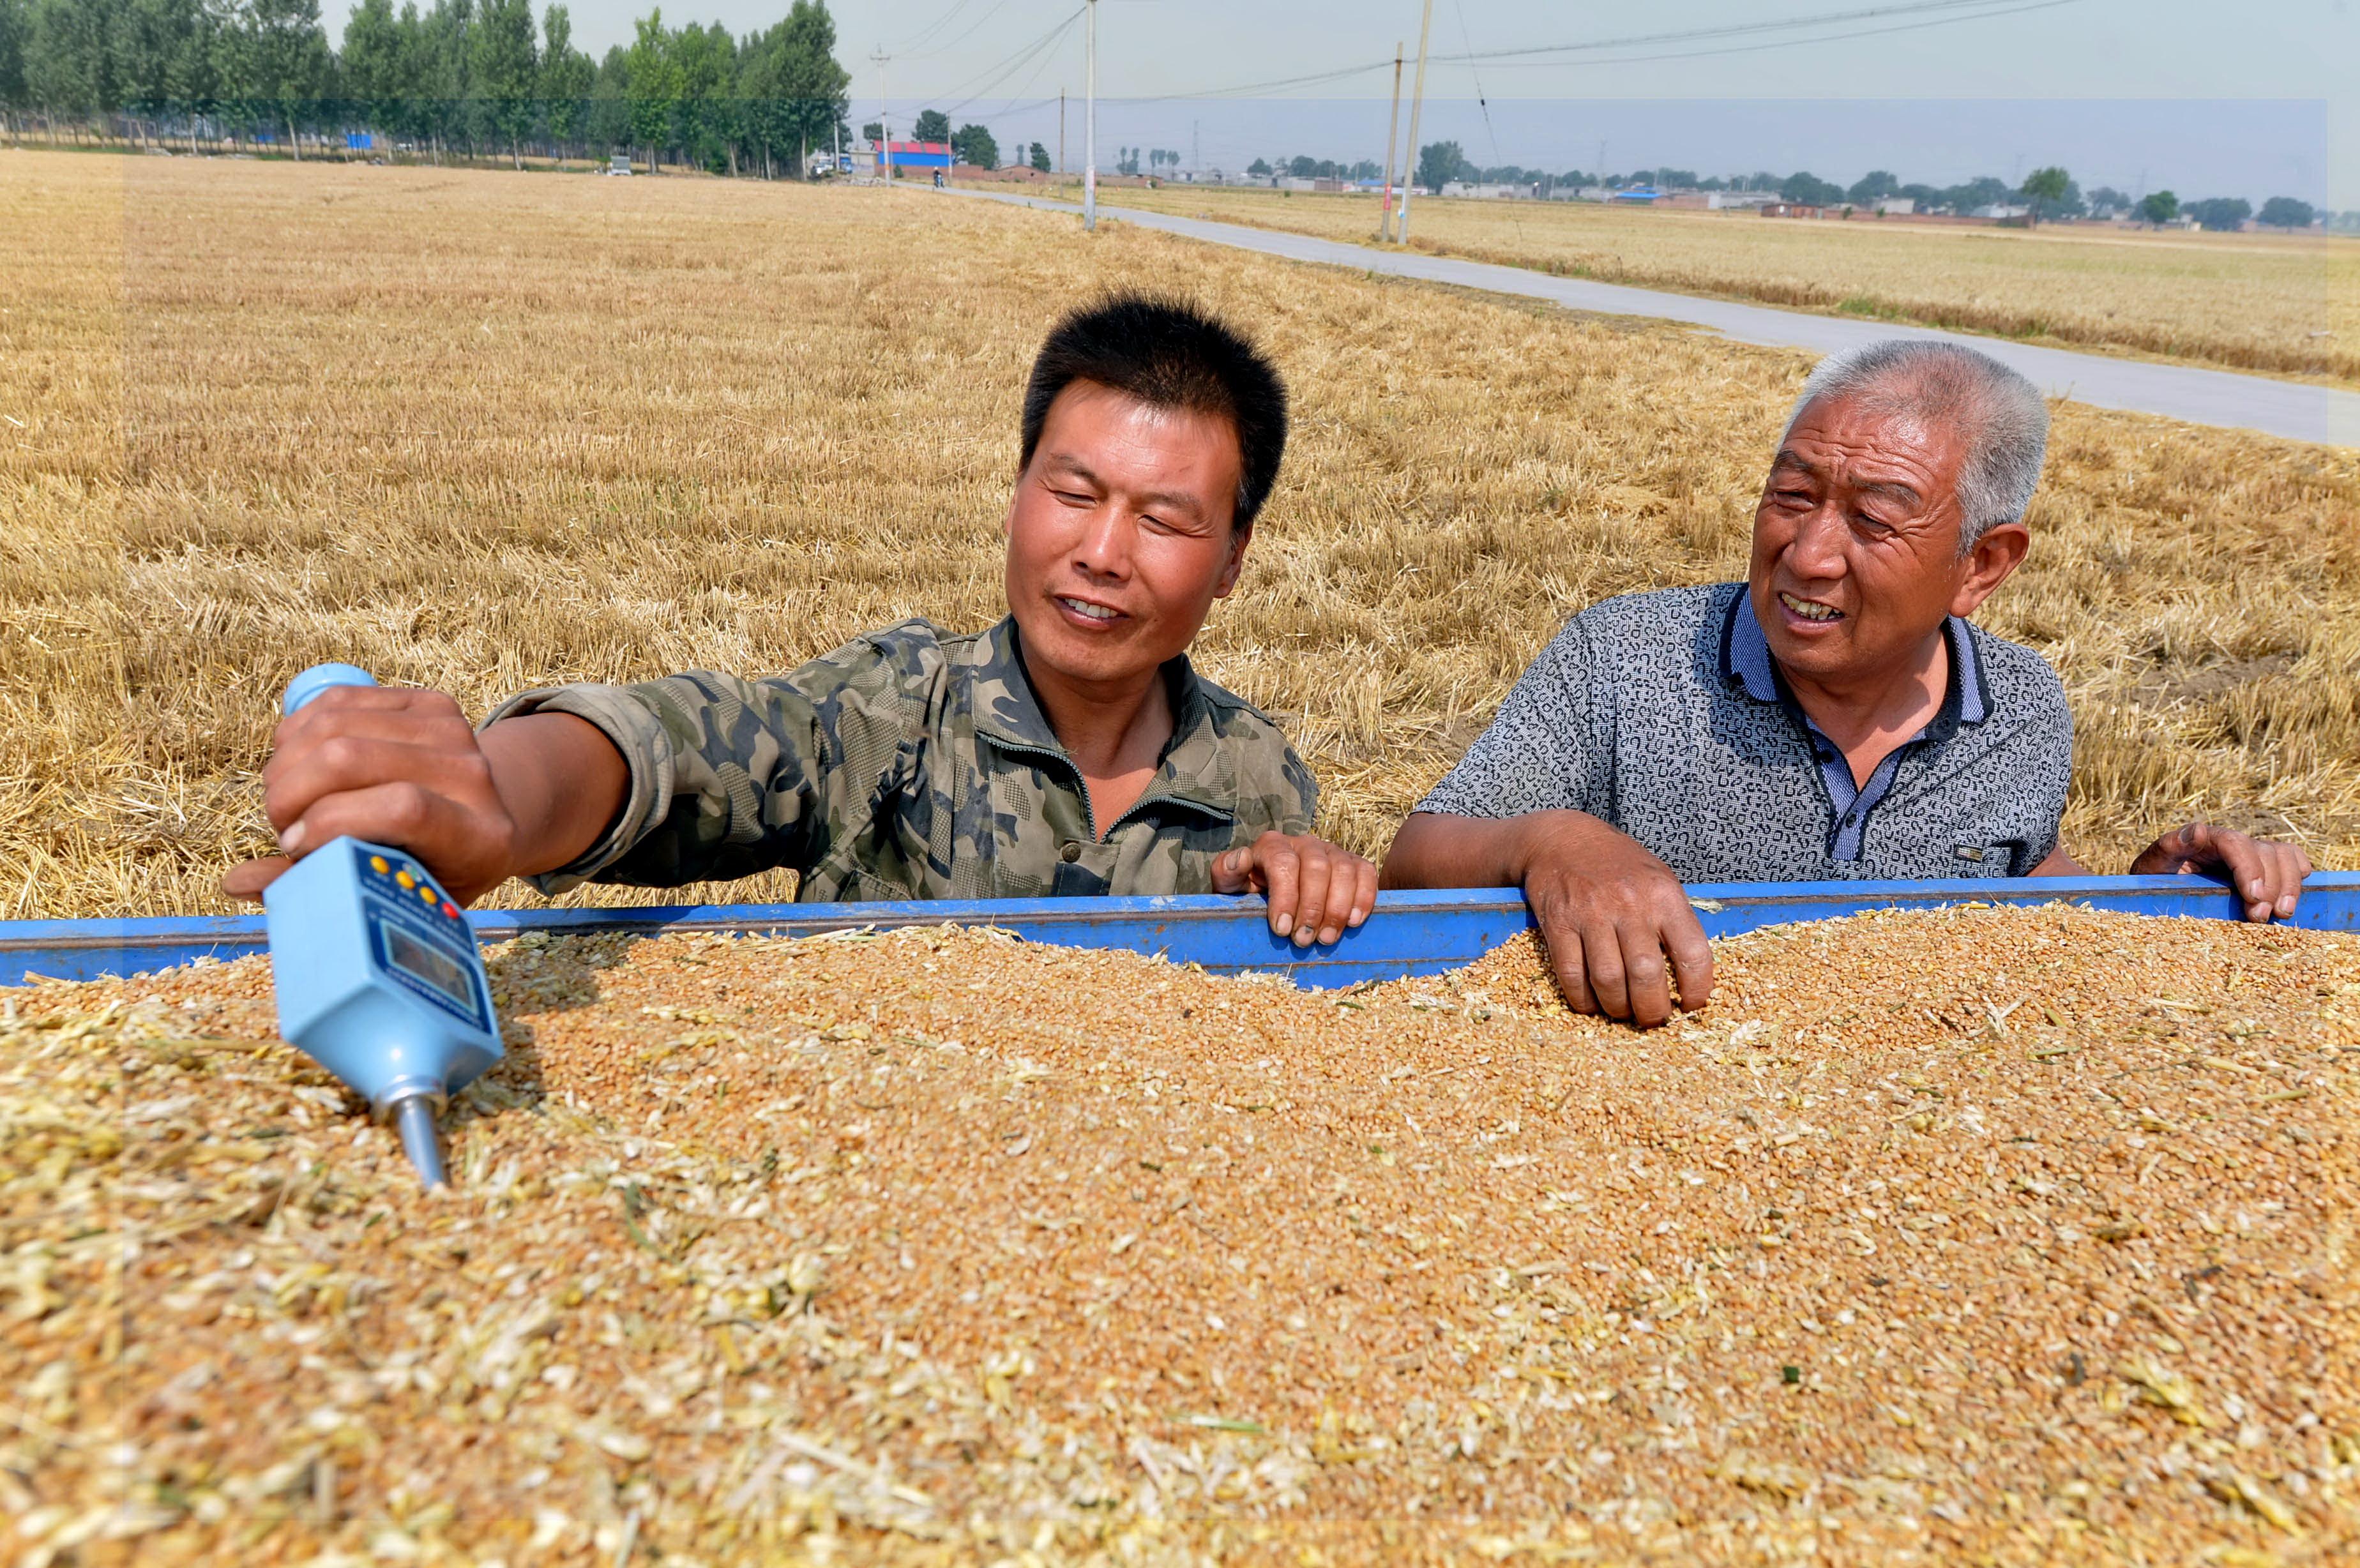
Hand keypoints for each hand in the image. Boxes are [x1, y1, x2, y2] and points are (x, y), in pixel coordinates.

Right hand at [221, 685, 521, 904]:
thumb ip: (320, 887)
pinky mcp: (432, 702)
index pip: (401, 808)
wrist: (493, 817)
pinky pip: (339, 700)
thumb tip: (235, 883)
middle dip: (290, 791)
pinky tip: (294, 762)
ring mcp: (455, 732)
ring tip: (287, 798)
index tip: (295, 846)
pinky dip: (298, 732)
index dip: (333, 822)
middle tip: (281, 824)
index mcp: (477, 838)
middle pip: (352, 757)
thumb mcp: (393, 894)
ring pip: (335, 723)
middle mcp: (474, 778)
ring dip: (286, 764)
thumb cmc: (433, 871)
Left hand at [1213, 831, 1378, 946]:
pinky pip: (1366, 873)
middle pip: (1317, 867)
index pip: (1283, 863)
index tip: (1282, 930)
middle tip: (1303, 941)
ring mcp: (1331, 851)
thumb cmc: (1249, 893)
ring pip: (1344, 871)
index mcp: (1272, 846)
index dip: (1285, 897)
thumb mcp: (1229, 885)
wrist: (1271, 894)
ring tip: (1327, 939)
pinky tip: (1354, 922)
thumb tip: (1242, 858)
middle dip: (1312, 908)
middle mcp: (1304, 843)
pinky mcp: (1353, 864)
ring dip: (1338, 908)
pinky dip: (1364, 897)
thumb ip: (1226, 871)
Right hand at [1515, 812, 1712, 1026]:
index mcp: (1663, 895)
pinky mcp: (1558, 923)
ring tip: (1621, 1012)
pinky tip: (1590, 1003)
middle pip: (1646, 974)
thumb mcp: (1658, 878)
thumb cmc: (1618, 864)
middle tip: (1652, 1018)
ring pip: (1608, 980)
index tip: (1691, 1005)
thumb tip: (1689, 974)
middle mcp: (1629, 904)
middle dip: (1652, 1009)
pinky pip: (1571, 974)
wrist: (1562, 838)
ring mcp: (1591, 914)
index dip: (1697, 989)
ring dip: (1617, 1008)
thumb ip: (1673, 920)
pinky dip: (1582, 999)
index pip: (1693, 953)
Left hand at [2129, 822, 2311, 921]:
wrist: (2157, 888)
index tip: (2253, 897)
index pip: (2236, 844)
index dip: (2250, 869)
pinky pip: (2292, 861)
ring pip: (2284, 857)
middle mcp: (2233, 843)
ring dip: (2289, 886)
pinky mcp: (2263, 868)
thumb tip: (2199, 830)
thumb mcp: (2152, 863)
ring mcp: (2251, 854)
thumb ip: (2170, 847)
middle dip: (2270, 886)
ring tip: (2281, 914)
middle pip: (2266, 852)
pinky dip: (2297, 877)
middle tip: (2260, 917)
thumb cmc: (2154, 877)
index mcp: (2207, 838)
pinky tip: (2290, 899)